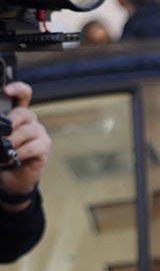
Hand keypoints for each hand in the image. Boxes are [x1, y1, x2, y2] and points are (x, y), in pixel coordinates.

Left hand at [1, 81, 50, 199]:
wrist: (10, 181)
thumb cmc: (2, 158)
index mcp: (18, 115)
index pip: (23, 95)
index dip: (17, 89)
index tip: (6, 90)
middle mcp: (31, 122)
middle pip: (24, 113)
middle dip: (9, 123)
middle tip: (1, 137)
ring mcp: (39, 135)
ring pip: (28, 130)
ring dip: (13, 141)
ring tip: (4, 150)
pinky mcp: (44, 149)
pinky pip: (34, 146)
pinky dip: (20, 152)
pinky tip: (13, 158)